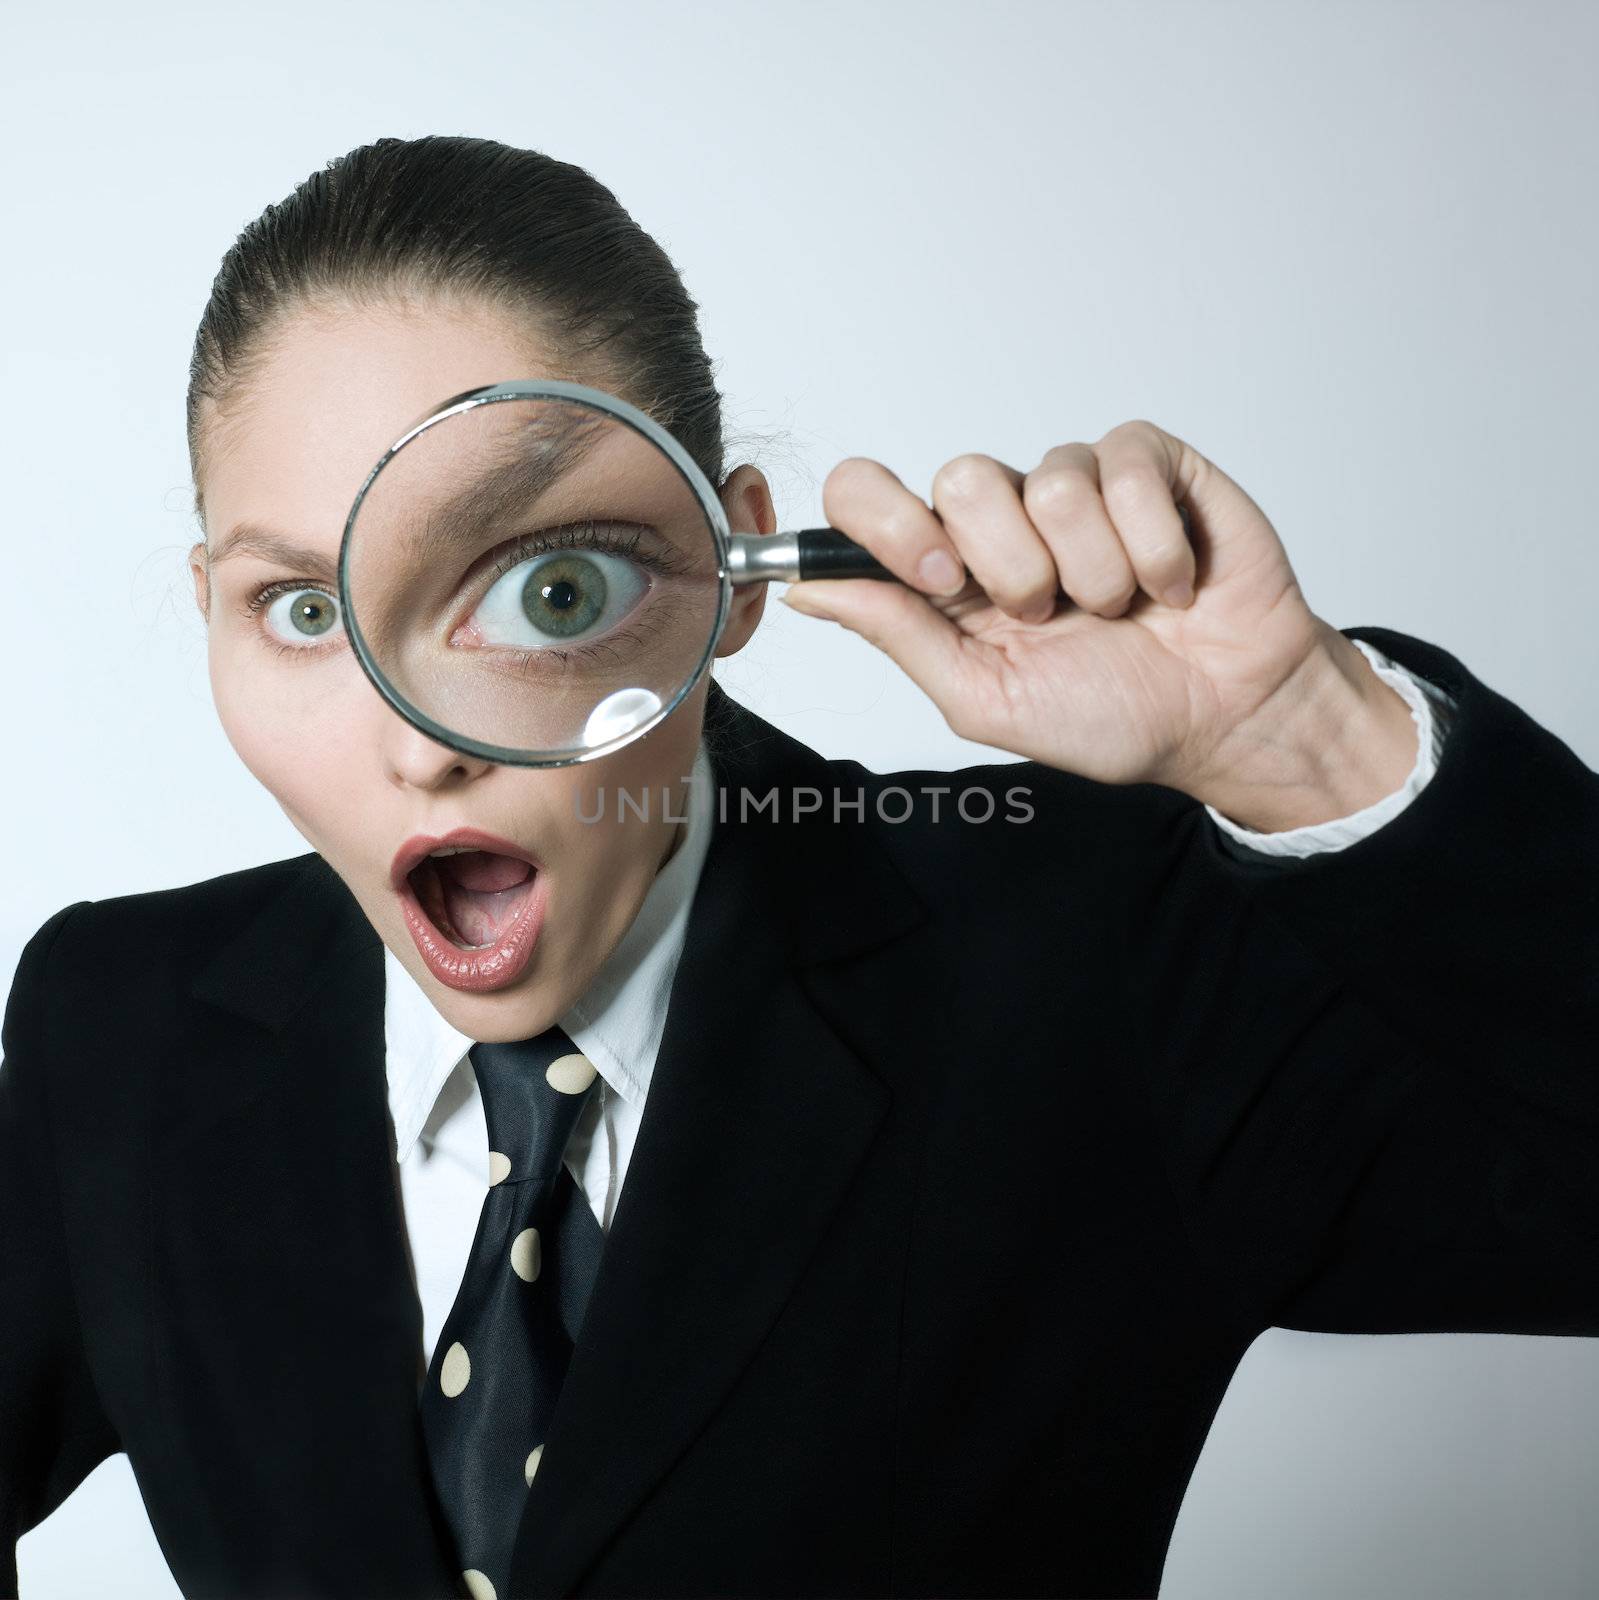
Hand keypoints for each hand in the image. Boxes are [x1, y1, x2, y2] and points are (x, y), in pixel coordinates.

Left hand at [780, 421, 1416, 824]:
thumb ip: (897, 633)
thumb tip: (805, 589)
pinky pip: (1124, 471)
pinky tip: (1171, 581)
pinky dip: (1153, 547)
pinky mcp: (1146, 463)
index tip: (941, 583)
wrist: (1227, 717)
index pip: (866, 495)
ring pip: (1049, 483)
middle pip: (959, 478)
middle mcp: (1001, 518)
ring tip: (1121, 607)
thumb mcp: (985, 696)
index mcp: (947, 573)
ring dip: (1094, 572)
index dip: (889, 525)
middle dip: (1013, 568)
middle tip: (1053, 614)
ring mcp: (1074, 483)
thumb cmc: (1112, 714)